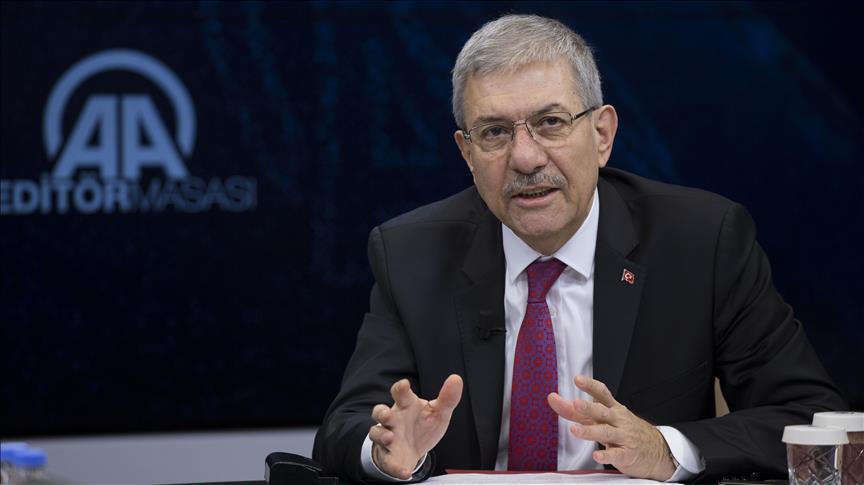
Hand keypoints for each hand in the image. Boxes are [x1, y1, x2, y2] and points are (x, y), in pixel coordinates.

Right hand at [369, 374, 462, 478]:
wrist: (413, 449)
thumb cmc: (422, 425)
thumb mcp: (438, 413)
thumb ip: (447, 398)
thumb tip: (456, 378)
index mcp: (406, 405)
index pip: (400, 393)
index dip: (400, 388)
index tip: (404, 384)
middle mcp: (393, 419)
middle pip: (380, 412)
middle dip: (381, 413)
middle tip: (387, 415)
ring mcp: (388, 437)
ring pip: (376, 433)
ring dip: (382, 435)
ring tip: (390, 438)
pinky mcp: (388, 456)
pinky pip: (387, 461)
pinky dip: (395, 467)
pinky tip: (405, 472)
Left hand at [548, 375, 675, 480]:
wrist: (656, 450)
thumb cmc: (623, 430)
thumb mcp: (603, 418)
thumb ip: (576, 411)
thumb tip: (553, 399)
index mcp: (612, 409)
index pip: (602, 393)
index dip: (590, 385)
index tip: (577, 378)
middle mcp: (618, 420)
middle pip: (602, 412)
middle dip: (589, 407)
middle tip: (575, 403)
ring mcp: (624, 437)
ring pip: (606, 432)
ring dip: (590, 431)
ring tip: (574, 430)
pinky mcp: (627, 454)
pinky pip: (617, 454)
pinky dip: (606, 455)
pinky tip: (596, 456)